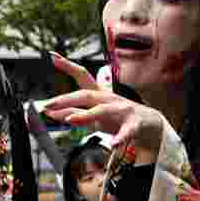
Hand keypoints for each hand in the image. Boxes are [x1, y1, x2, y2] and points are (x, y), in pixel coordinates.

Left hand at [44, 53, 164, 160]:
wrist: (150, 123)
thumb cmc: (119, 117)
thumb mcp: (94, 115)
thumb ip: (74, 112)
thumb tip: (50, 112)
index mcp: (99, 95)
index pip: (82, 76)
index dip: (68, 66)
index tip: (52, 56)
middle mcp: (109, 99)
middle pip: (86, 95)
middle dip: (66, 98)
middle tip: (48, 104)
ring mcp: (122, 110)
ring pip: (103, 111)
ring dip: (86, 115)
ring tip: (70, 119)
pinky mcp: (134, 124)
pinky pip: (126, 132)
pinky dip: (119, 138)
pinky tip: (112, 144)